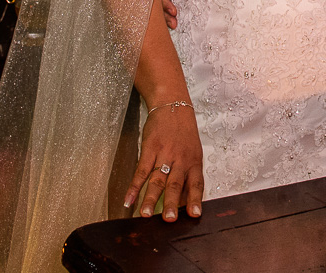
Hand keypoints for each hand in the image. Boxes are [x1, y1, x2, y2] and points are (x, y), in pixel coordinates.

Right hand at [124, 101, 203, 221]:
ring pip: (157, 180)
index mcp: (194, 161)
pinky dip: (134, 186)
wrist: (173, 106)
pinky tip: (128, 200)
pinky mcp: (150, 149)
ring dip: (150, 198)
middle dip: (171, 203)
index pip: (197, 183)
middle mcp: (181, 159)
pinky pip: (141, 171)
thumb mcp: (193, 151)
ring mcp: (165, 154)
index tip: (194, 215)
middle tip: (168, 220)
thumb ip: (188, 174)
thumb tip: (183, 200)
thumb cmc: (184, 132)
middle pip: (176, 184)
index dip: (195, 199)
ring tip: (144, 215)